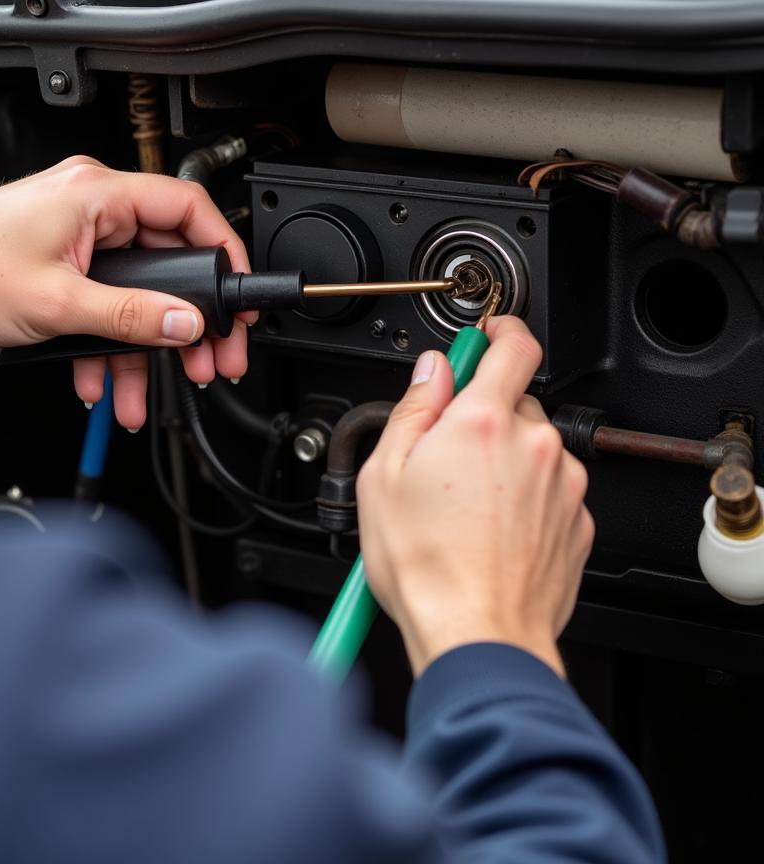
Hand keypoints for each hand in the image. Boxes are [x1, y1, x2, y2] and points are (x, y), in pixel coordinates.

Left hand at [0, 155, 254, 427]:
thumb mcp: (59, 302)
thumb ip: (130, 316)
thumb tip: (185, 325)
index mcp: (97, 194)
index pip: (187, 208)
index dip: (222, 251)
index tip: (237, 294)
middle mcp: (92, 207)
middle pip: (168, 262)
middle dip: (186, 320)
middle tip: (209, 356)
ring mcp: (78, 235)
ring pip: (136, 292)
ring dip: (142, 345)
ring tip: (148, 390)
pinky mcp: (63, 262)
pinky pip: (105, 302)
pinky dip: (107, 342)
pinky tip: (101, 380)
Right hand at [355, 316, 592, 677]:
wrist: (477, 635)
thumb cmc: (427, 566)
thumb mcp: (386, 474)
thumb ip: (413, 408)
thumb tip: (431, 372)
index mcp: (484, 422)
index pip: (514, 344)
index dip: (500, 331)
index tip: (487, 336)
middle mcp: (535, 445)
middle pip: (515, 402)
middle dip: (483, 417)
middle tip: (446, 456)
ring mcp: (564, 484)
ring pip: (534, 448)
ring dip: (505, 461)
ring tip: (465, 507)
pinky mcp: (579, 521)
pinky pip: (551, 489)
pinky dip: (525, 498)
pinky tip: (489, 530)